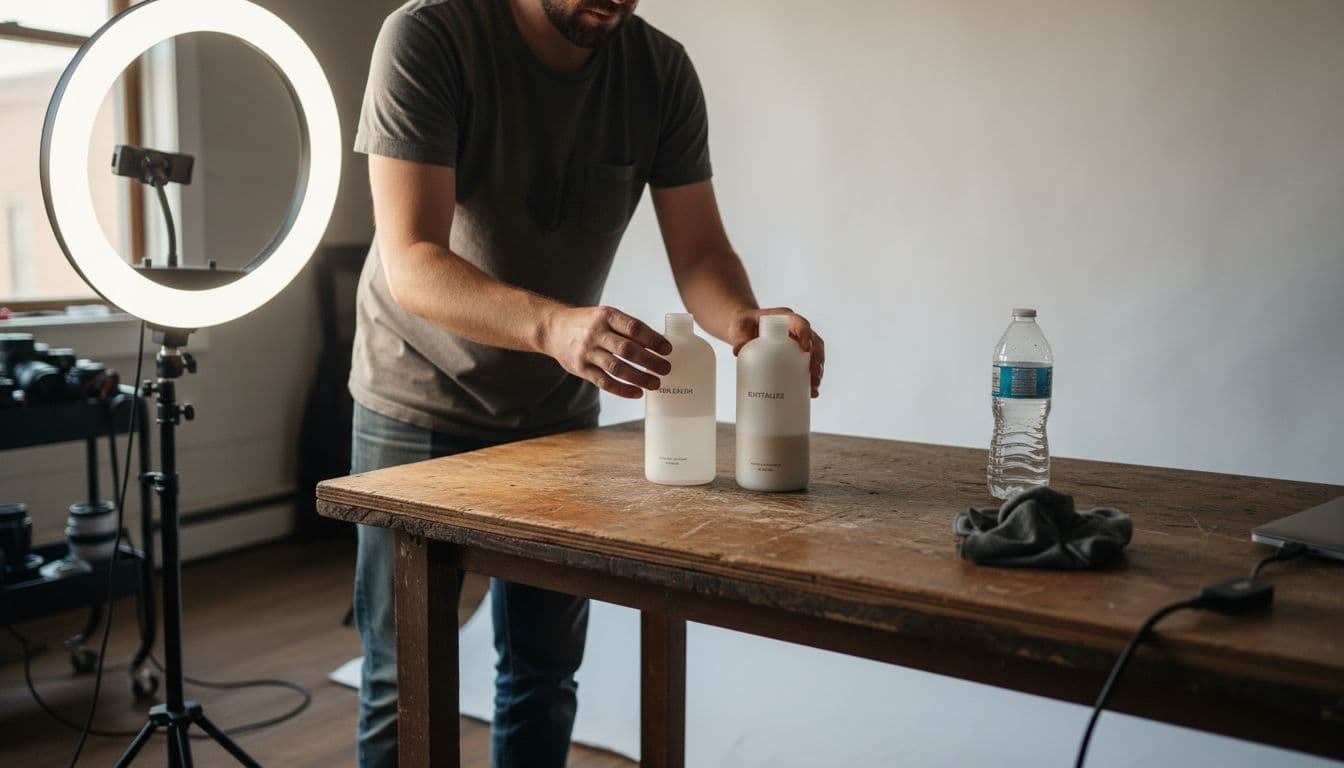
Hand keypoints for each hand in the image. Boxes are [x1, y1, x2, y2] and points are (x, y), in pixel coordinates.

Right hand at [541, 305, 672, 398]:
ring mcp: (586, 351)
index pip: (634, 328)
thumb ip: (627, 329)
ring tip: (655, 383)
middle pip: (627, 350)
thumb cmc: (587, 323)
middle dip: (650, 361)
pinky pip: (604, 381)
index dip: (653, 339)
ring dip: (639, 378)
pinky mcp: (580, 368)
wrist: (553, 329)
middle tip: (666, 369)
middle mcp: (596, 333)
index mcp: (606, 316)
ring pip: (617, 368)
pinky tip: (636, 392)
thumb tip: (657, 344)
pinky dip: (622, 389)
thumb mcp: (605, 316)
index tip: (667, 349)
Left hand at [730, 307, 824, 396]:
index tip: (806, 349)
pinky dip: (810, 379)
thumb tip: (738, 352)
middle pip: (814, 342)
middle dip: (817, 358)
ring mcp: (797, 344)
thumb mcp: (738, 328)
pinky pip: (806, 366)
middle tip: (815, 374)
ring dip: (817, 371)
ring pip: (815, 355)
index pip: (801, 324)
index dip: (806, 335)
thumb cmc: (743, 325)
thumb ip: (738, 338)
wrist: (744, 331)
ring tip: (814, 387)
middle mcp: (795, 330)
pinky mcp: (794, 356)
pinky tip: (810, 392)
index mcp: (785, 318)